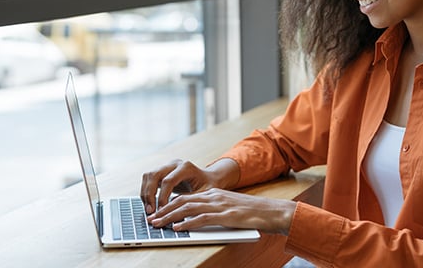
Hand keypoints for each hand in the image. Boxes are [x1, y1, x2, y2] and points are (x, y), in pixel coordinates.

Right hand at [140, 158, 238, 214]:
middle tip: (150, 211)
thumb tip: (175, 213)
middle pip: (154, 175)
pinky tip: (149, 204)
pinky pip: (148, 179)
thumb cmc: (209, 187)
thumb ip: (190, 201)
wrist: (209, 179)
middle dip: (149, 194)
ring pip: (148, 175)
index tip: (161, 211)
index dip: (162, 197)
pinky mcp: (162, 171)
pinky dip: (146, 192)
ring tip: (149, 209)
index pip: (168, 181)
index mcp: (186, 167)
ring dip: (145, 193)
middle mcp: (174, 163)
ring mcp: (167, 166)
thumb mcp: (204, 194)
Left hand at [147, 188, 296, 234]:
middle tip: (151, 220)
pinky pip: (202, 219)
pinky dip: (188, 224)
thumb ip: (212, 211)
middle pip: (182, 201)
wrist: (271, 211)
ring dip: (170, 217)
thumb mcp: (227, 208)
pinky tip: (178, 228)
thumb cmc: (250, 213)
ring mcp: (219, 205)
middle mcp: (213, 196)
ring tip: (159, 224)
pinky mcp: (226, 215)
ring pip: (188, 208)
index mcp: (213, 193)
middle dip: (164, 211)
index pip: (185, 198)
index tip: (157, 214)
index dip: (169, 205)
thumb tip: (193, 220)